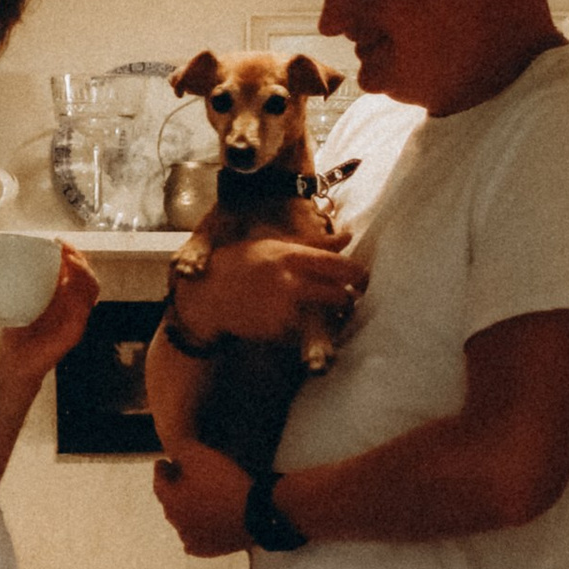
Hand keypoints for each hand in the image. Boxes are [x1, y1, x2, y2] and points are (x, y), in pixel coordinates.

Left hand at [0, 245, 100, 376]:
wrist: (13, 365)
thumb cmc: (14, 334)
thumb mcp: (16, 301)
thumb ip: (18, 283)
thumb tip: (2, 257)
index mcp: (63, 296)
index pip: (77, 270)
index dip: (72, 253)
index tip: (56, 241)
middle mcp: (73, 306)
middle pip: (87, 275)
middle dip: (79, 256)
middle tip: (62, 247)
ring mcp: (77, 318)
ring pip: (92, 287)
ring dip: (83, 270)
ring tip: (69, 259)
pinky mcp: (75, 331)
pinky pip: (85, 308)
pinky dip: (81, 293)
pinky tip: (70, 283)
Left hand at [153, 441, 252, 556]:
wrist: (254, 511)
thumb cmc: (223, 481)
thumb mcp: (198, 454)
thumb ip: (179, 449)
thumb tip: (172, 453)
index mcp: (170, 500)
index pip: (158, 482)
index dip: (160, 470)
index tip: (163, 462)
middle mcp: (176, 522)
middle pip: (169, 502)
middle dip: (172, 489)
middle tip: (179, 477)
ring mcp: (192, 539)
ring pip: (182, 522)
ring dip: (185, 509)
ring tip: (195, 499)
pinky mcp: (208, 550)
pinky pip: (195, 540)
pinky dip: (197, 531)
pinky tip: (203, 525)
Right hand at [173, 234, 366, 346]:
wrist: (205, 297)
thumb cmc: (239, 263)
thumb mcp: (273, 246)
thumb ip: (312, 244)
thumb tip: (347, 236)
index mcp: (290, 257)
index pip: (339, 266)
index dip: (358, 274)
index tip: (363, 278)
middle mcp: (289, 284)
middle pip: (339, 296)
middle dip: (348, 299)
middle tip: (349, 298)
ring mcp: (282, 311)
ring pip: (324, 318)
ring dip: (329, 317)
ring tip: (325, 311)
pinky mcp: (276, 332)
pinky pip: (303, 332)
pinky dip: (305, 329)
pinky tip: (296, 320)